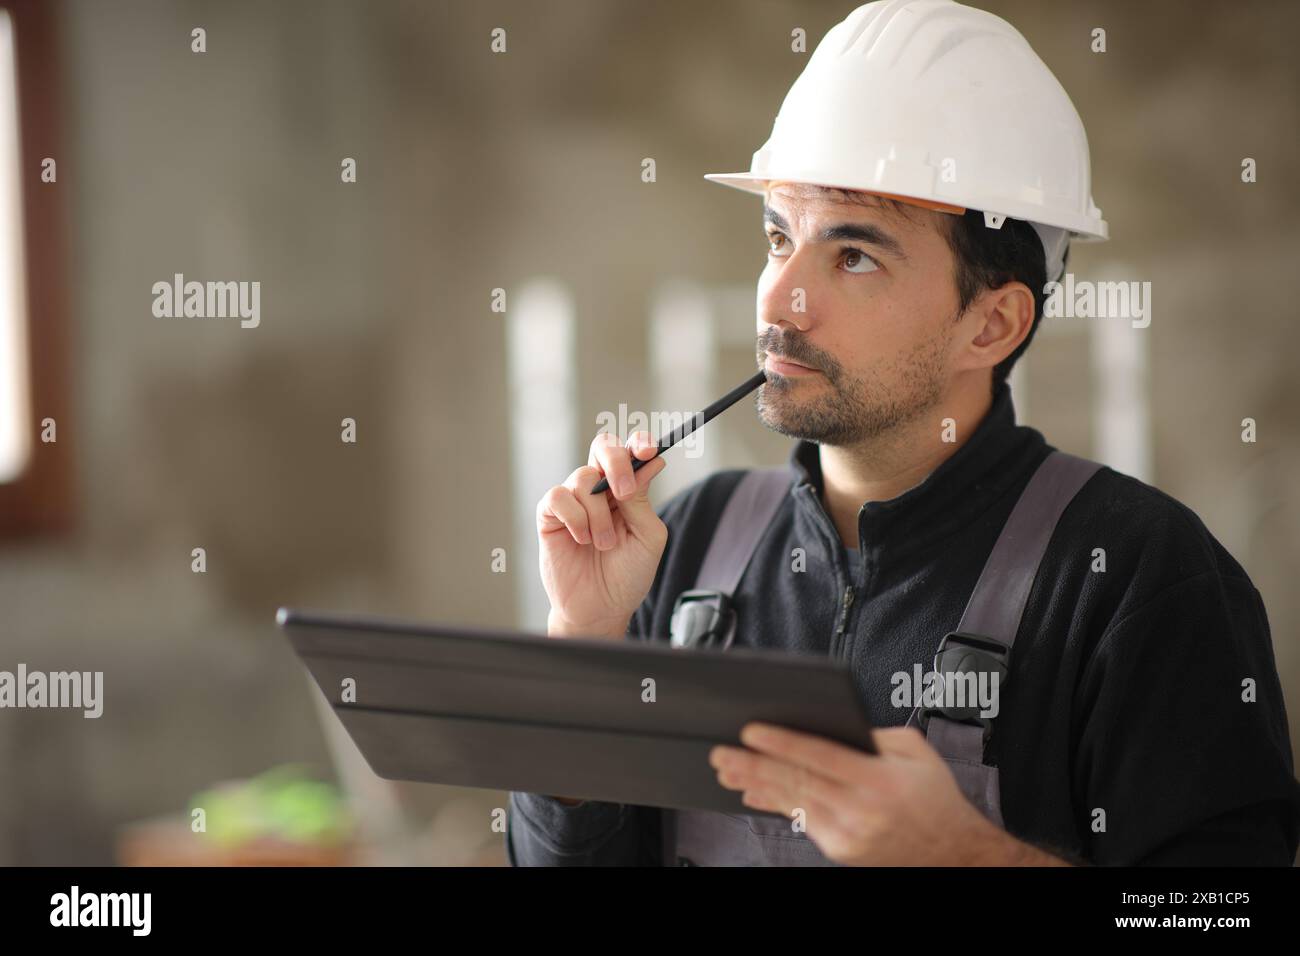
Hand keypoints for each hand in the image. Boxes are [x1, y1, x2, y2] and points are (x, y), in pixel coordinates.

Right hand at [537, 430, 667, 638]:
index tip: (649, 450)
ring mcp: (575, 501)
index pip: (632, 453)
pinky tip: (581, 539)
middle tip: (623, 492)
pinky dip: (574, 517)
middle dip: (615, 462)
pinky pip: (558, 496)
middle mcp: (600, 489)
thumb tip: (648, 464)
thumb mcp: (648, 537)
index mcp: (628, 491)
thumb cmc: (628, 575)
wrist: (600, 608)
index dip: (639, 443)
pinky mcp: (550, 515)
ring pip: (582, 478)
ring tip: (603, 544)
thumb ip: (642, 501)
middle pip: (603, 448)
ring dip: (597, 514)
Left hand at [710, 723, 1068, 865]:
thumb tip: (829, 723)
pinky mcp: (842, 850)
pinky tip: (755, 793)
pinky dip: (775, 805)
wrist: (955, 853)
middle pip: (796, 781)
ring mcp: (849, 834)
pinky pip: (801, 821)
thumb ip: (872, 733)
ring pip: (793, 803)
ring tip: (728, 770)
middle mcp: (862, 809)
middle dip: (753, 765)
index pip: (819, 755)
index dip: (781, 742)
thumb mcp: (913, 750)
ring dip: (756, 785)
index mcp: (879, 779)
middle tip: (723, 752)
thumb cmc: (935, 797)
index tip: (752, 730)